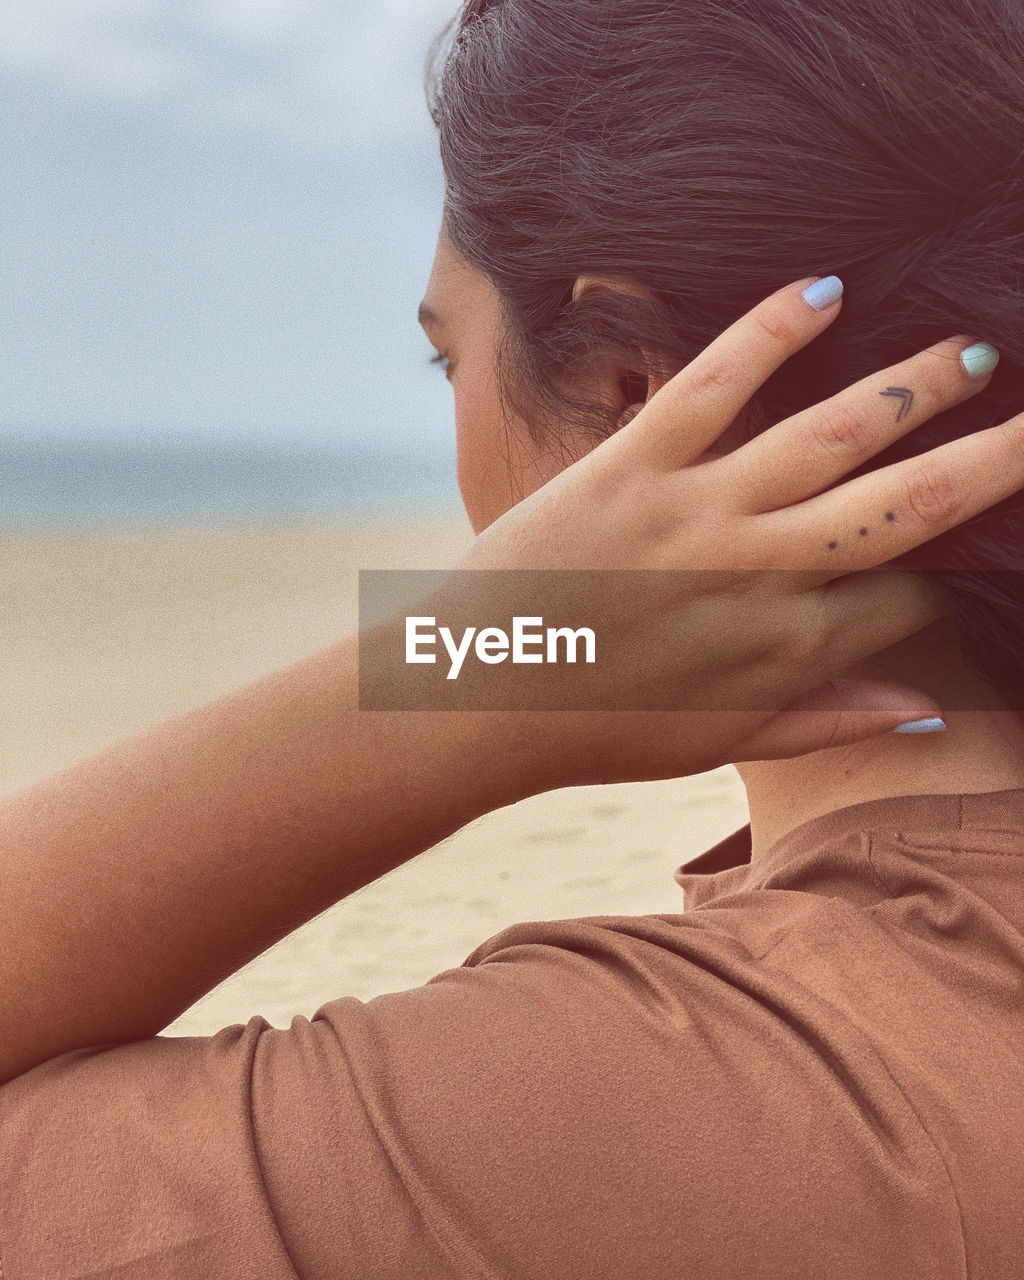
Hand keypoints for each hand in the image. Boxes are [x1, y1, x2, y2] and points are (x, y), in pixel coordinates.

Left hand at [448, 274, 1017, 786]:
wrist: (475, 697)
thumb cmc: (595, 729)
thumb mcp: (718, 744)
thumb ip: (826, 723)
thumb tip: (931, 712)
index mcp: (790, 652)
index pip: (913, 594)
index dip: (957, 567)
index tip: (976, 539)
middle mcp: (764, 575)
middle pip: (910, 505)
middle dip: (994, 459)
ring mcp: (700, 513)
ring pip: (836, 433)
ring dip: (913, 386)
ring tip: (972, 354)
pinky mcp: (632, 464)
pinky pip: (716, 383)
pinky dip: (772, 331)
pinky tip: (827, 290)